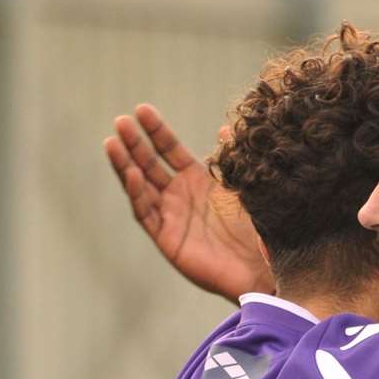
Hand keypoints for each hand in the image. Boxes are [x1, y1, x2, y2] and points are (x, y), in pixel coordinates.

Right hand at [105, 104, 273, 302]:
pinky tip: (132, 175)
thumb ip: (232, 159)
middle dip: (134, 143)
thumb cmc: (260, 230)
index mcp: (198, 181)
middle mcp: (180, 197)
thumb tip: (226, 129)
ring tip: (112, 142)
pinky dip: (138, 195)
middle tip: (121, 121)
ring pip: (140, 187)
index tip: (142, 109)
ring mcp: (171, 217)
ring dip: (125, 165)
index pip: (171, 150)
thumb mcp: (245, 187)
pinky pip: (147, 214)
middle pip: (149, 165)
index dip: (156, 131)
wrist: (266, 269)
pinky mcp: (168, 240)